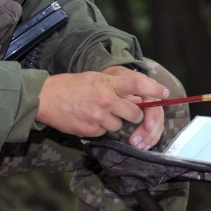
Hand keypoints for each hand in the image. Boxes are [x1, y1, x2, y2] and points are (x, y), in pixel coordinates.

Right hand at [35, 69, 167, 145]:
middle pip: (135, 113)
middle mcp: (106, 100)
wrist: (46, 98)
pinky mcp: (91, 130)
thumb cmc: (71, 86)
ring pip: (120, 125)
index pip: (138, 84)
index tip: (164, 94)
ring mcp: (98, 117)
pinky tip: (88, 118)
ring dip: (114, 121)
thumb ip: (115, 87)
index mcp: (107, 83)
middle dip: (133, 114)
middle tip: (122, 108)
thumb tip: (136, 97)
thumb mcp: (95, 78)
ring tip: (97, 111)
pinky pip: (105, 132)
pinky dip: (100, 128)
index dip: (154, 89)